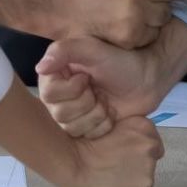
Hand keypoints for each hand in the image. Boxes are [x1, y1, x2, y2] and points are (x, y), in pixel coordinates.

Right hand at [35, 35, 168, 134]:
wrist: (147, 79)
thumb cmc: (120, 60)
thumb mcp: (93, 49)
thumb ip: (65, 50)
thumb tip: (39, 68)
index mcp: (56, 73)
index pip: (49, 94)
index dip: (71, 89)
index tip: (86, 77)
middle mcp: (60, 93)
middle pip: (59, 114)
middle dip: (87, 103)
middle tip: (99, 90)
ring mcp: (73, 111)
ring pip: (71, 128)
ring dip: (96, 115)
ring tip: (106, 101)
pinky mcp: (87, 126)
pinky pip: (86, 136)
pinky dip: (103, 126)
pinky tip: (111, 113)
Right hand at [62, 115, 162, 186]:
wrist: (75, 164)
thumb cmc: (84, 141)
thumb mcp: (109, 121)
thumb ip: (126, 127)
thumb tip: (132, 136)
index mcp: (144, 124)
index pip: (149, 136)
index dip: (134, 143)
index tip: (121, 148)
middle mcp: (151, 143)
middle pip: (152, 152)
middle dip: (138, 156)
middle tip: (117, 161)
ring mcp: (150, 165)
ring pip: (147, 169)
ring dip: (136, 171)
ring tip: (114, 171)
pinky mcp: (145, 184)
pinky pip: (142, 185)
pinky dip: (132, 185)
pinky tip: (115, 182)